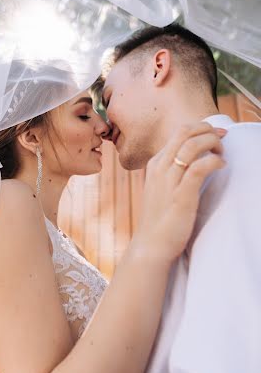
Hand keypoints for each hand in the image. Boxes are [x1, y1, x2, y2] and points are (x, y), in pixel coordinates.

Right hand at [132, 122, 226, 264]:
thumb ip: (173, 171)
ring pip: (192, 145)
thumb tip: (193, 159)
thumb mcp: (162, 187)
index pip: (179, 133)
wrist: (151, 244)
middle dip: (208, 130)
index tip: (216, 135)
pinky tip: (221, 166)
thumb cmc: (160, 218)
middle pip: (185, 132)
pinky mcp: (181, 195)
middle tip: (222, 139)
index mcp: (155, 163)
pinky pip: (199, 167)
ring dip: (212, 143)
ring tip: (222, 153)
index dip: (201, 128)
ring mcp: (169, 180)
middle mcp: (160, 167)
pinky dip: (214, 161)